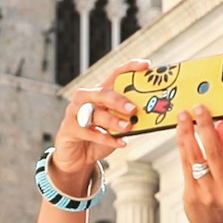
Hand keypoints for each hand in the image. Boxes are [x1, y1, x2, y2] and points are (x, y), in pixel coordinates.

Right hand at [46, 58, 149, 194]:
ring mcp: (75, 112)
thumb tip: (152, 115)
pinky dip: (107, 139)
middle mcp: (85, 98)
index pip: (115, 75)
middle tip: (133, 109)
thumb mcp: (115, 126)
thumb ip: (128, 118)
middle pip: (102, 93)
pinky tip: (122, 143)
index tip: (146, 65)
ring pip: (94, 114)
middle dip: (119, 100)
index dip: (130, 68)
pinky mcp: (69, 128)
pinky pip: (90, 133)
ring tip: (128, 128)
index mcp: (100, 92)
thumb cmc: (99, 137)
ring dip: (113, 120)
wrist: (78, 157)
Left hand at [175, 102, 222, 222]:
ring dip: (189, 133)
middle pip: (215, 152)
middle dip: (206, 126)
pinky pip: (186, 166)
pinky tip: (181, 133)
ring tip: (185, 116)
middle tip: (200, 107)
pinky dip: (183, 147)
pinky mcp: (192, 196)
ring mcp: (208, 194)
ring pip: (197, 157)